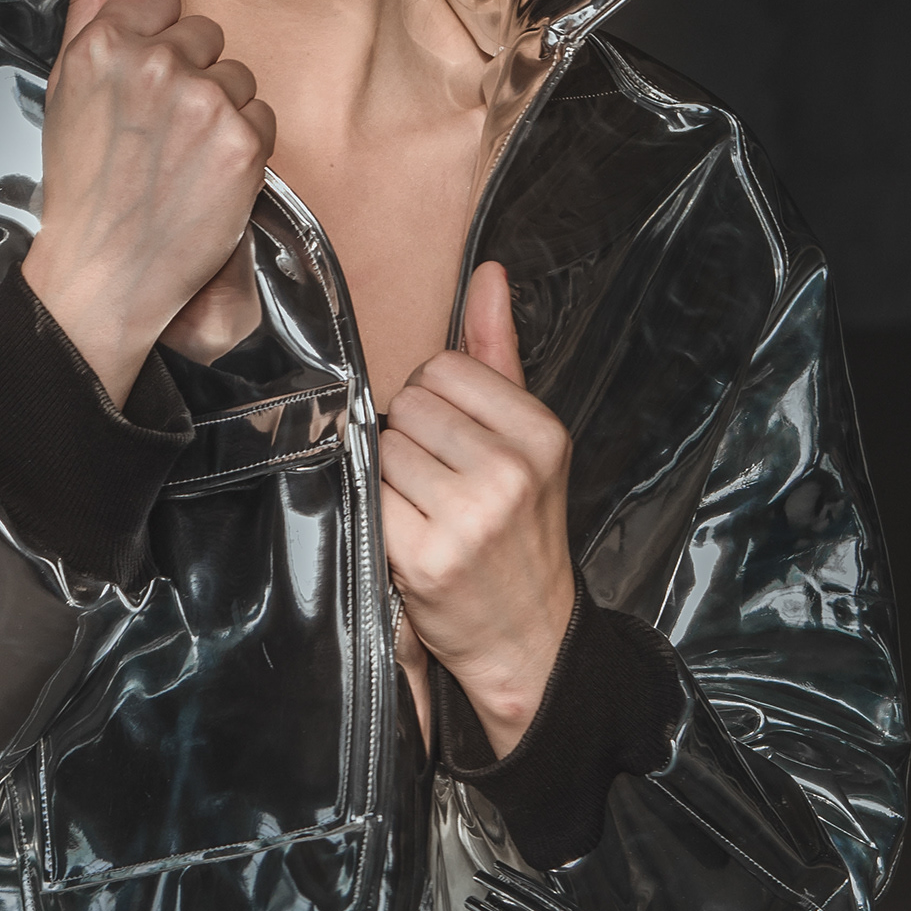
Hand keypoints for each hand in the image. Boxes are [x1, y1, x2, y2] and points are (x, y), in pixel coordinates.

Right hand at [22, 0, 276, 406]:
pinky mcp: (243, 142)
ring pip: (239, 75)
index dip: (156, 45)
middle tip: (159, 133)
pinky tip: (206, 177)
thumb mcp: (66, 86)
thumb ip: (89, 4)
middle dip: (190, 76)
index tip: (140, 90)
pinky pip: (263, 116)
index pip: (162, 0)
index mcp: (104, 42)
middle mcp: (155, 63)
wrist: (105, 273)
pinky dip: (244, 147)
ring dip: (220, 112)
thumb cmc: (83, 184)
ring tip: (181, 158)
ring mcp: (203, 102)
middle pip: (206, 34)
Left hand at [380, 260, 574, 757]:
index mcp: (541, 434)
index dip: (438, 405)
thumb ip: (498, 354)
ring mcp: (468, 516)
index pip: (444, 369)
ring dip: (392, 478)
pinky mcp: (425, 556)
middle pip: (409, 406)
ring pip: (383, 448)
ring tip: (427, 512)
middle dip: (413, 440)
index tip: (458, 445)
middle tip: (440, 485)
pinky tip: (409, 536)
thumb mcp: (527, 440)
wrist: (528, 637)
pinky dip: (379, 513)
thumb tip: (488, 273)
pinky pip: (369, 495)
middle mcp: (510, 472)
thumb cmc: (519, 532)